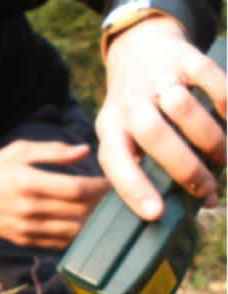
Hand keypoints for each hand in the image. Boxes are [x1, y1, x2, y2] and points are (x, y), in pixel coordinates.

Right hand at [0, 140, 110, 248]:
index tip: (115, 183)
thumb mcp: (19, 151)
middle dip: (103, 205)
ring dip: (94, 224)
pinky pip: (59, 243)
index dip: (101, 188)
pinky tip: (88, 227)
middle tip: (120, 199)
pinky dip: (77, 236)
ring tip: (108, 215)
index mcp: (29, 182)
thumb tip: (86, 151)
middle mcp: (29, 208)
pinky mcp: (24, 241)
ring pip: (73, 231)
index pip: (77, 189)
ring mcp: (27, 228)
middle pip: (79, 211)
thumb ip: (54, 151)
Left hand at [97, 16, 227, 220]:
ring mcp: (153, 78)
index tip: (156, 213)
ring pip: (180, 108)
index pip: (114, 161)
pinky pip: (206, 76)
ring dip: (209, 138)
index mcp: (110, 128)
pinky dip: (225, 98)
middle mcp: (127, 104)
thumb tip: (203, 202)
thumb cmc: (138, 107)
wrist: (137, 46)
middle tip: (208, 188)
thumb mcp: (129, 134)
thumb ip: (155, 164)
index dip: (132, 189)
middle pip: (153, 136)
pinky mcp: (180, 56)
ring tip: (224, 158)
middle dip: (184, 168)